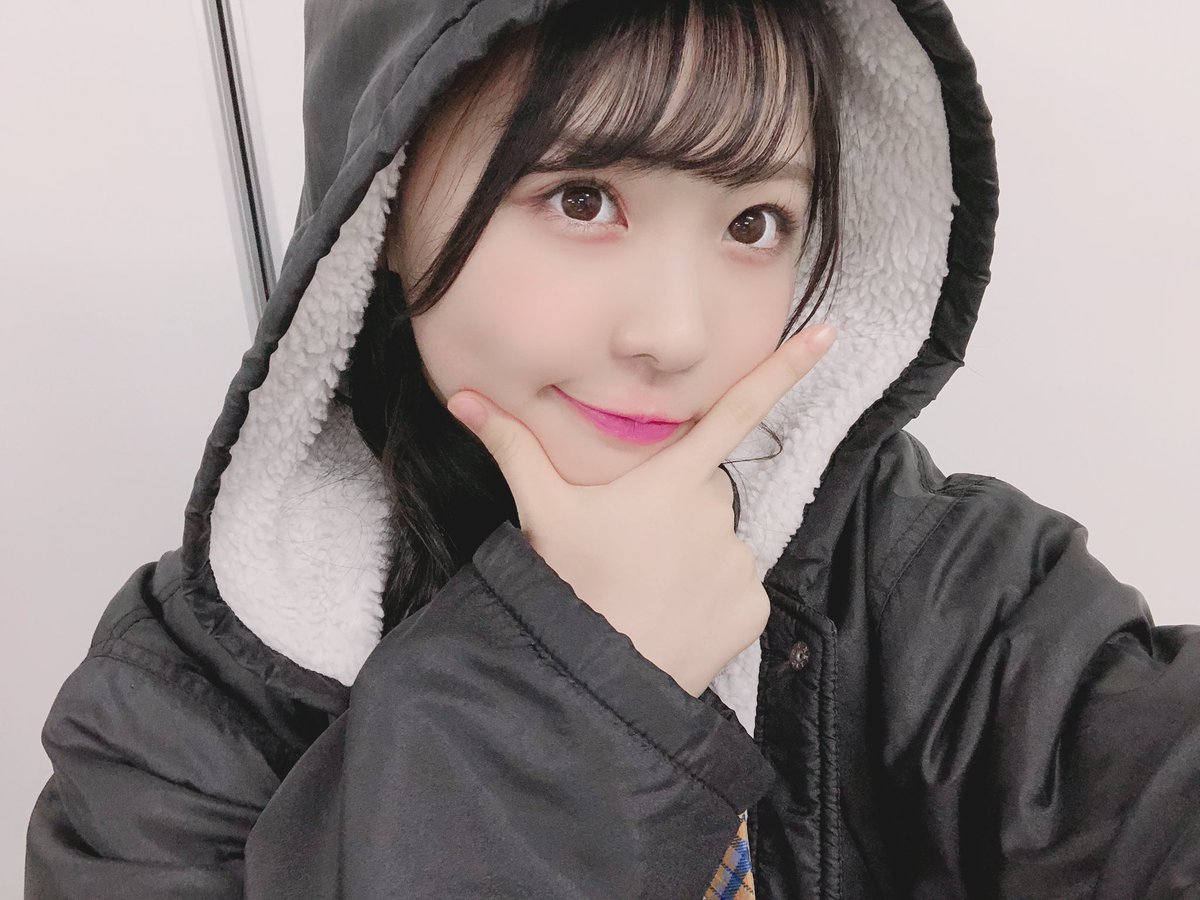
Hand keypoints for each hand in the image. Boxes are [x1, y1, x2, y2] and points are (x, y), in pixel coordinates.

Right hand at [446, 323, 837, 696]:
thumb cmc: (571, 584)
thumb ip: (512, 447)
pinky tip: (676, 617)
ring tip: (647, 590)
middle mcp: (716, 512)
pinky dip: (711, 599)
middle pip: (703, 494)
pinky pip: (737, 589)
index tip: (829, 336)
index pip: (735, 411)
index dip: (783, 370)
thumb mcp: (541, 512)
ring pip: (719, 544)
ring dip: (691, 558)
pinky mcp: (754, 608)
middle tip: (630, 550)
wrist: (599, 677)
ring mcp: (740, 562)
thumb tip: (462, 396)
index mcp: (672, 479)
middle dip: (674, 512)